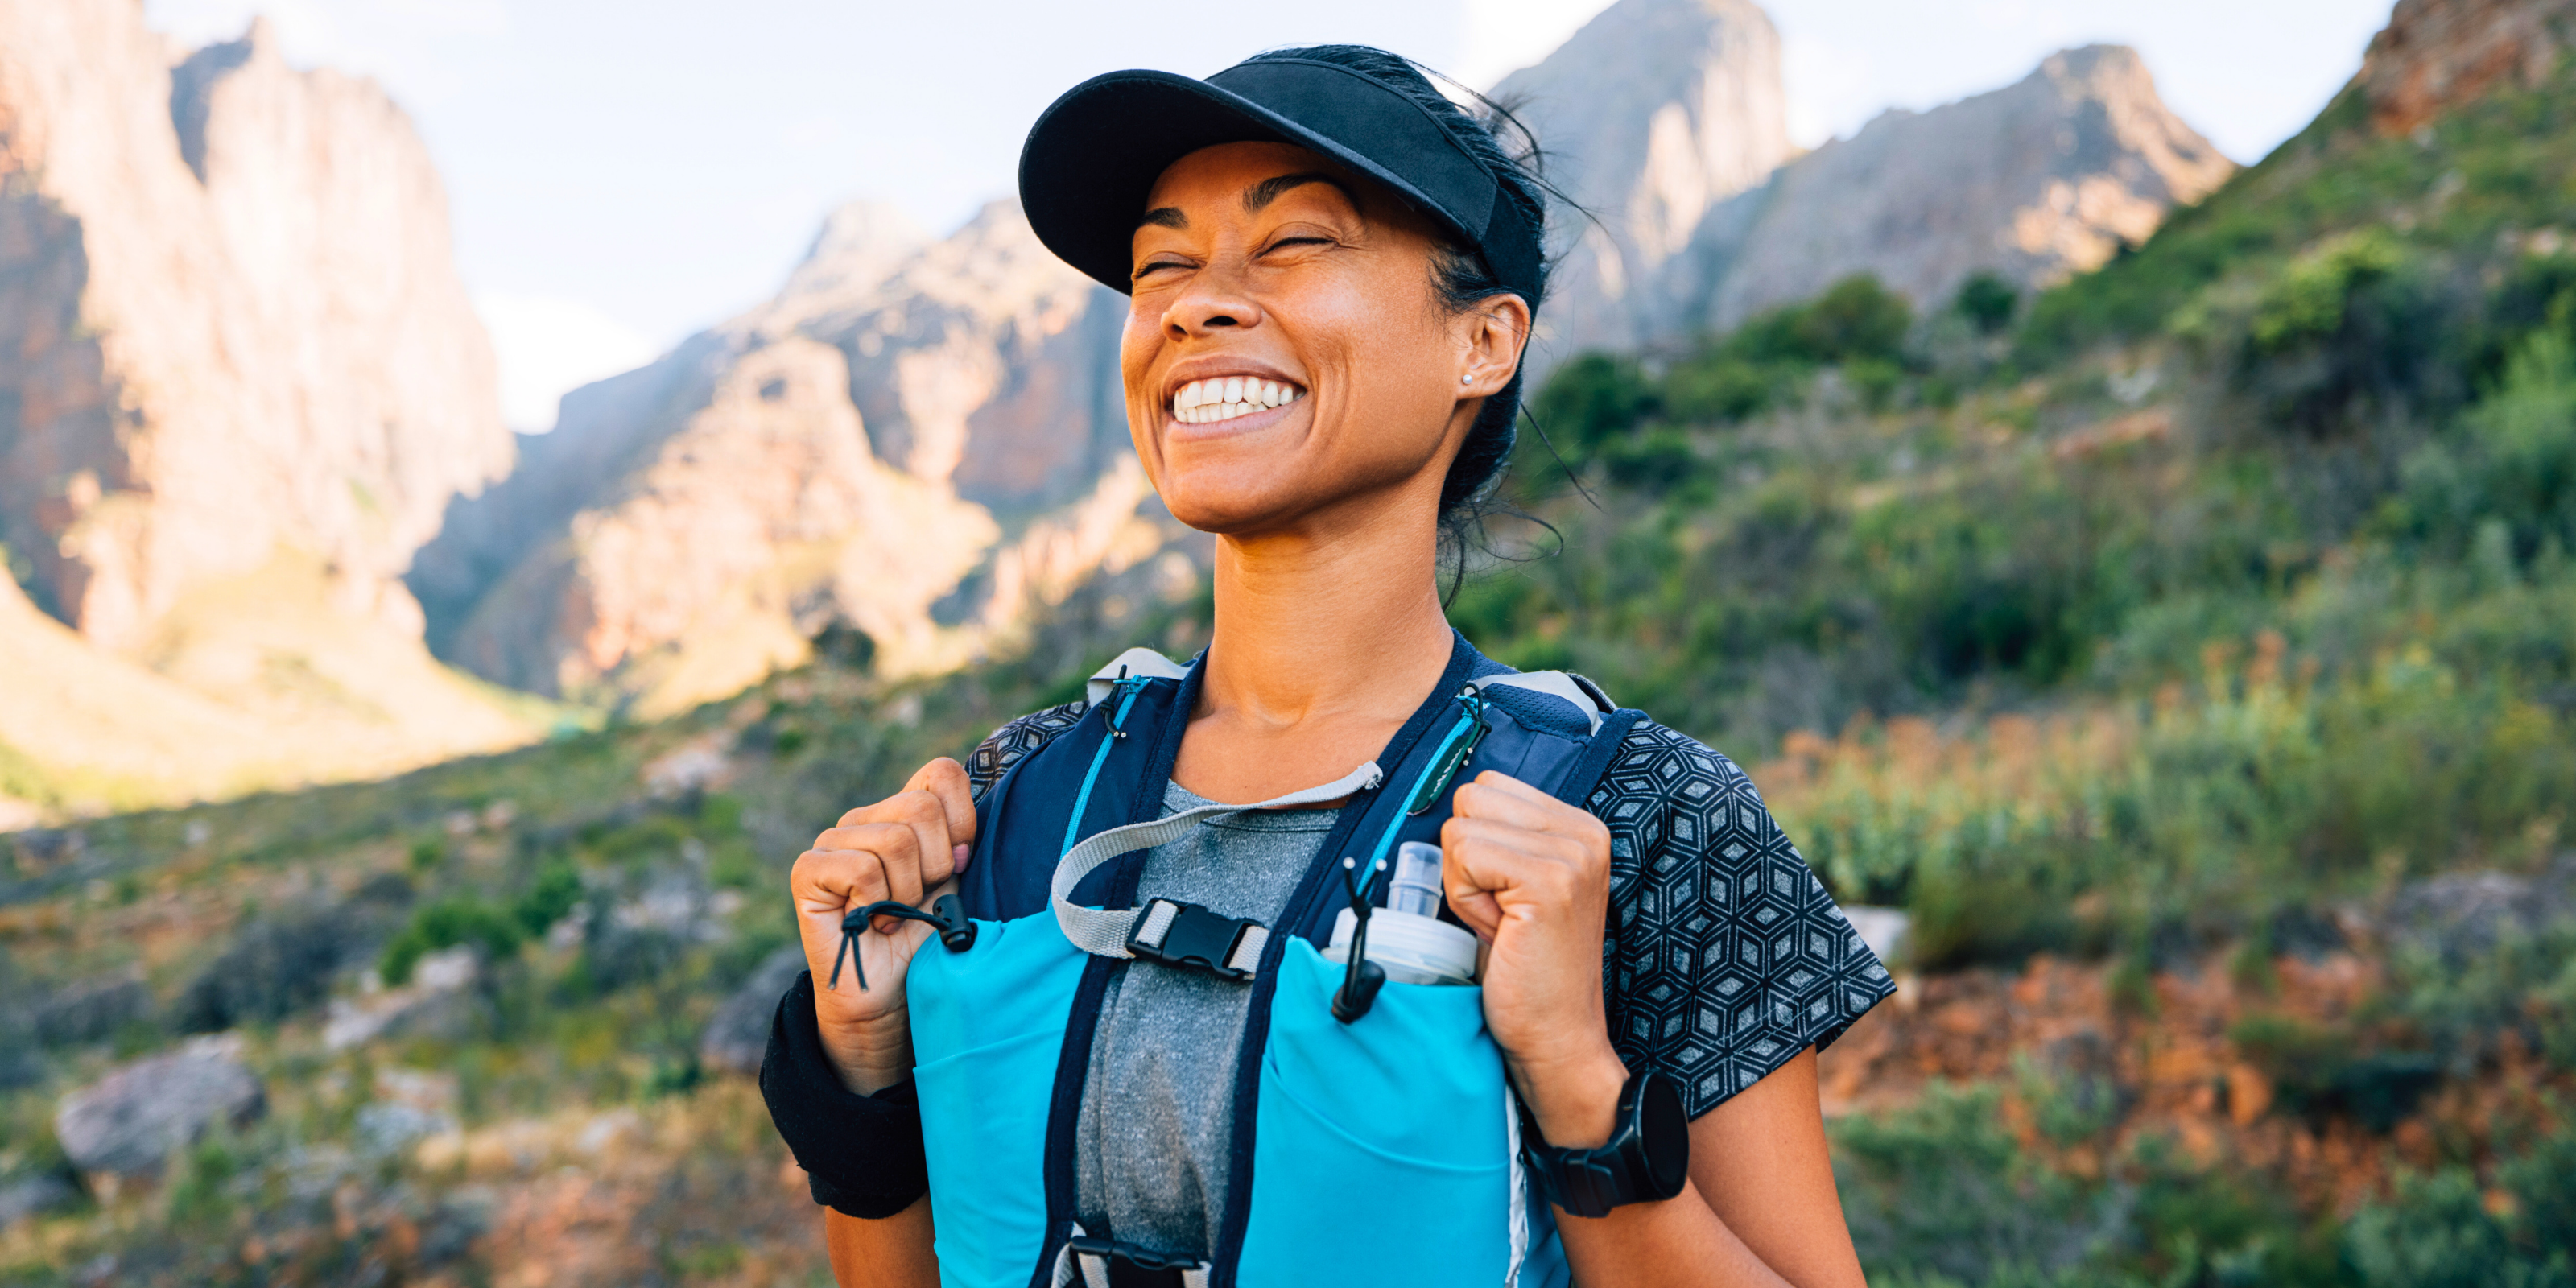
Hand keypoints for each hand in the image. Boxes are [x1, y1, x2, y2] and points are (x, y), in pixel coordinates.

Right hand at [791, 757, 975, 1094]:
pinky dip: (875, 903)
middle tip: (918, 900)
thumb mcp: (956, 883)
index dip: (962, 821)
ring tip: (893, 915)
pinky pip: (861, 868)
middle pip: (921, 807)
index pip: (941, 773)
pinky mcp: (807, 870)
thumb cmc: (925, 941)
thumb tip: (966, 817)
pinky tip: (869, 923)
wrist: (892, 998)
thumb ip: (961, 840)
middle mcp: (866, 818)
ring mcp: (833, 841)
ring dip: (905, 891)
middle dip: (935, 865)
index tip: (958, 866)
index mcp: (903, 813)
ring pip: (895, 840)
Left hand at [1442, 771, 1629, 1148]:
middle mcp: (1584, 833)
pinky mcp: (1550, 881)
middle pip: (1472, 797)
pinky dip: (1465, 897)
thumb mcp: (1516, 886)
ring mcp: (1572, 855)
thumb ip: (1500, 839)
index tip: (1504, 896)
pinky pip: (1464, 854)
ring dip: (1464, 879)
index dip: (1477, 843)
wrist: (1557, 1038)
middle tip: (1499, 911)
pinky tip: (1498, 931)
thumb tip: (1450, 805)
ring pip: (1462, 825)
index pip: (1488, 787)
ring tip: (1500, 922)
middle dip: (1466, 856)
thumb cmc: (1526, 970)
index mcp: (1579, 827)